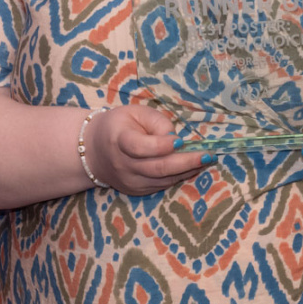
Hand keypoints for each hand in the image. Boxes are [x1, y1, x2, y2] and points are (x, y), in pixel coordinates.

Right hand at [86, 104, 206, 194]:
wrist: (94, 151)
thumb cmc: (119, 125)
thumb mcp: (135, 113)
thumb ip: (157, 122)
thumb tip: (177, 139)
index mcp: (118, 140)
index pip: (140, 147)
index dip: (161, 146)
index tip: (181, 140)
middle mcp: (123, 164)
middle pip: (157, 168)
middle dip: (186, 162)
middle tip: (208, 155)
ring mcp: (129, 181)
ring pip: (163, 180)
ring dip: (187, 171)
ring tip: (207, 160)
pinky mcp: (136, 190)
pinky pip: (161, 185)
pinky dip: (179, 177)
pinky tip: (193, 167)